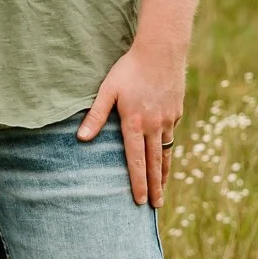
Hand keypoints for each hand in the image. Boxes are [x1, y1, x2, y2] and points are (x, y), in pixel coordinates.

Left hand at [77, 40, 185, 206]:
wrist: (161, 51)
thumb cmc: (129, 69)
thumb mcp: (108, 90)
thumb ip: (96, 115)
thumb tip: (81, 139)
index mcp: (134, 123)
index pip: (136, 161)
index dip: (137, 183)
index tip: (138, 202)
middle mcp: (153, 126)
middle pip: (154, 164)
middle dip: (154, 188)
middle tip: (155, 207)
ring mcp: (167, 120)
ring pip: (165, 153)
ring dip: (163, 174)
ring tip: (162, 191)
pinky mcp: (176, 112)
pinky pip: (171, 136)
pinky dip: (168, 151)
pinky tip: (164, 159)